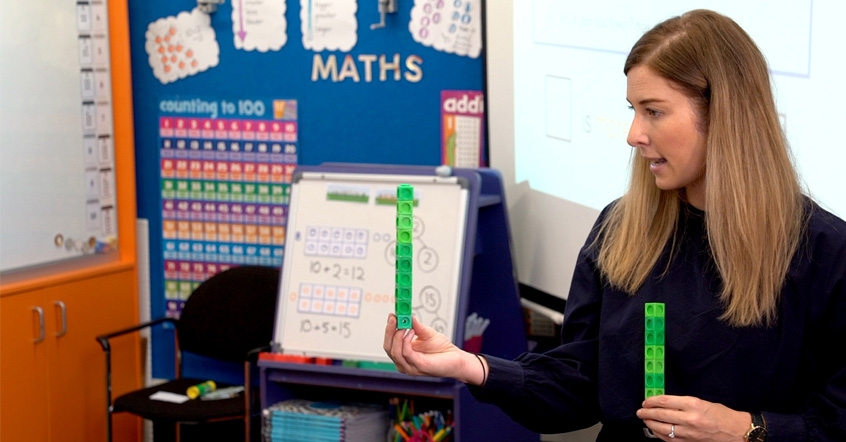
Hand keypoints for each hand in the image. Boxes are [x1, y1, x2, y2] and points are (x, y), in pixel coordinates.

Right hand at [383, 314, 484, 383]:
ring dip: (397, 335)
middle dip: (389, 331)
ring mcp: (410, 367)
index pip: (389, 343)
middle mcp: (404, 362)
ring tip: (404, 324)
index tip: (392, 315)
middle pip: (388, 348)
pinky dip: (406, 341)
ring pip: (394, 352)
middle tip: (394, 317)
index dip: (388, 329)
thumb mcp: (426, 333)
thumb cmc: (442, 349)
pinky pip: (406, 353)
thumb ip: (415, 326)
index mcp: (403, 354)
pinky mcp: (419, 366)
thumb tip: (407, 315)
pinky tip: (411, 332)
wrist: (456, 358)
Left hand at [636, 395, 750, 440]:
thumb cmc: (721, 415)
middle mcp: (690, 419)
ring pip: (663, 429)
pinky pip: (670, 440)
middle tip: (640, 411)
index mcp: (693, 404)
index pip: (665, 401)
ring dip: (651, 424)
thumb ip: (683, 403)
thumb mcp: (702, 402)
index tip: (646, 401)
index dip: (652, 401)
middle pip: (661, 415)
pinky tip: (655, 431)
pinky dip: (660, 435)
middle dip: (647, 413)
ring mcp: (690, 433)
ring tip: (645, 420)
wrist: (737, 431)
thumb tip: (664, 403)